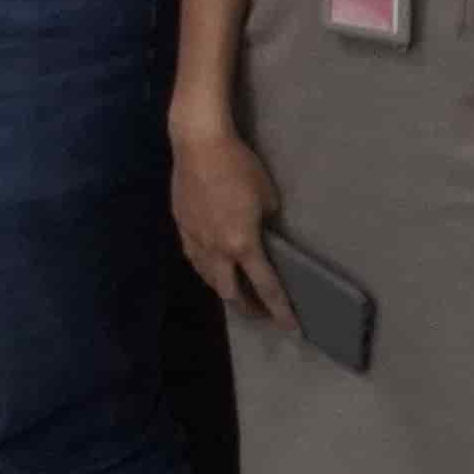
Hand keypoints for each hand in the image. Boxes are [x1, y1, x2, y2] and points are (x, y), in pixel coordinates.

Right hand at [170, 109, 291, 327]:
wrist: (198, 144)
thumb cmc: (239, 166)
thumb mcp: (267, 197)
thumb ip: (265, 223)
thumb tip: (262, 232)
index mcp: (243, 244)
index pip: (266, 287)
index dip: (280, 311)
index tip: (291, 329)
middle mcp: (217, 250)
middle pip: (230, 293)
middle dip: (248, 308)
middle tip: (261, 311)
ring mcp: (195, 239)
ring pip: (208, 279)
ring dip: (225, 290)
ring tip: (236, 291)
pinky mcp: (181, 226)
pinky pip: (194, 258)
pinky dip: (206, 269)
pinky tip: (210, 266)